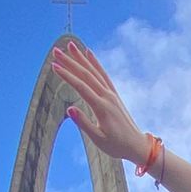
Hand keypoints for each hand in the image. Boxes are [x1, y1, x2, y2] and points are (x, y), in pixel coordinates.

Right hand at [51, 41, 150, 164]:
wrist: (137, 145)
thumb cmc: (117, 146)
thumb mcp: (99, 140)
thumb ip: (84, 123)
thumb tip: (69, 109)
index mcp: (102, 108)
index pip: (81, 87)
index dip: (67, 76)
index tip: (54, 66)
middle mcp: (107, 97)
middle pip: (86, 75)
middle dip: (70, 61)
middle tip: (55, 51)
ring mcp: (112, 94)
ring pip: (94, 72)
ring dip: (81, 58)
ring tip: (70, 45)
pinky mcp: (114, 95)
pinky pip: (103, 75)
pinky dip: (95, 63)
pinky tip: (88, 53)